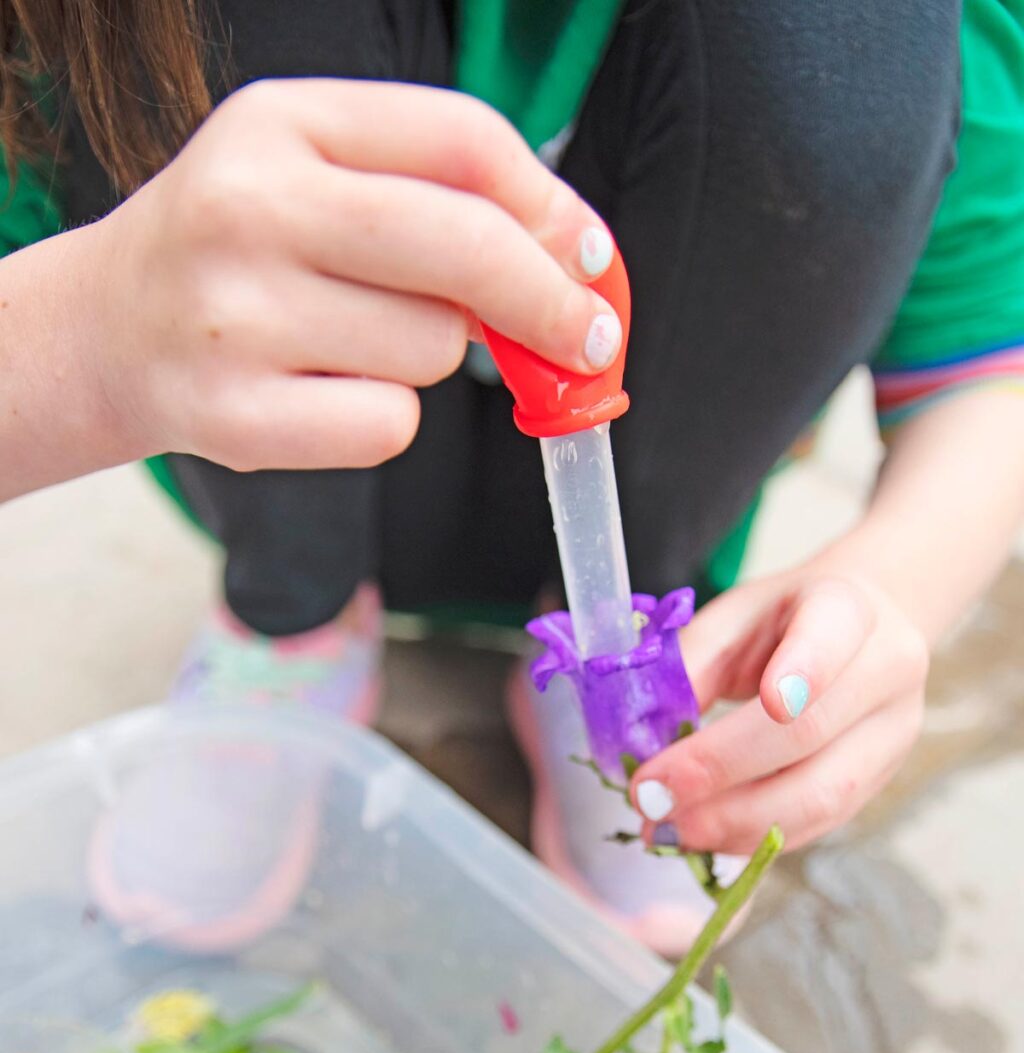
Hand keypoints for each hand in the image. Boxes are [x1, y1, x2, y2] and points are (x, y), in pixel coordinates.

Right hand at [89, 80, 620, 471]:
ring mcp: (235, 320)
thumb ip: (434, 189)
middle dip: (548, 300)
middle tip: (585, 338)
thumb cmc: (238, 249)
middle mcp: (249, 210)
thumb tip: (571, 253)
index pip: (461, 141)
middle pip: (465, 249)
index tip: (591, 256)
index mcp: (281, 124)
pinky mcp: (237, 420)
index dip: (549, 205)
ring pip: (431, 350)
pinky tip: (326, 394)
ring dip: (427, 359)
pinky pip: (387, 426)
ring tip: (350, 340)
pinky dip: (383, 420)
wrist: (108, 330)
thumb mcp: (311, 169)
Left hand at [631, 574, 929, 852]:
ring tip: (668, 830)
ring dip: (733, 824)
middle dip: (721, 772)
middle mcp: (886, 671)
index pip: (833, 633)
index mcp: (847, 608)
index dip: (804, 669)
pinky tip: (701, 837)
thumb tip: (643, 735)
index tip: (769, 699)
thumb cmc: (782, 625)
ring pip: (820, 796)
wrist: (859, 635)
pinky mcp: (877, 783)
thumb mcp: (732, 620)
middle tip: (652, 797)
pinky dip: (751, 838)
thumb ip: (691, 664)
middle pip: (810, 732)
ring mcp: (891, 734)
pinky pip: (816, 825)